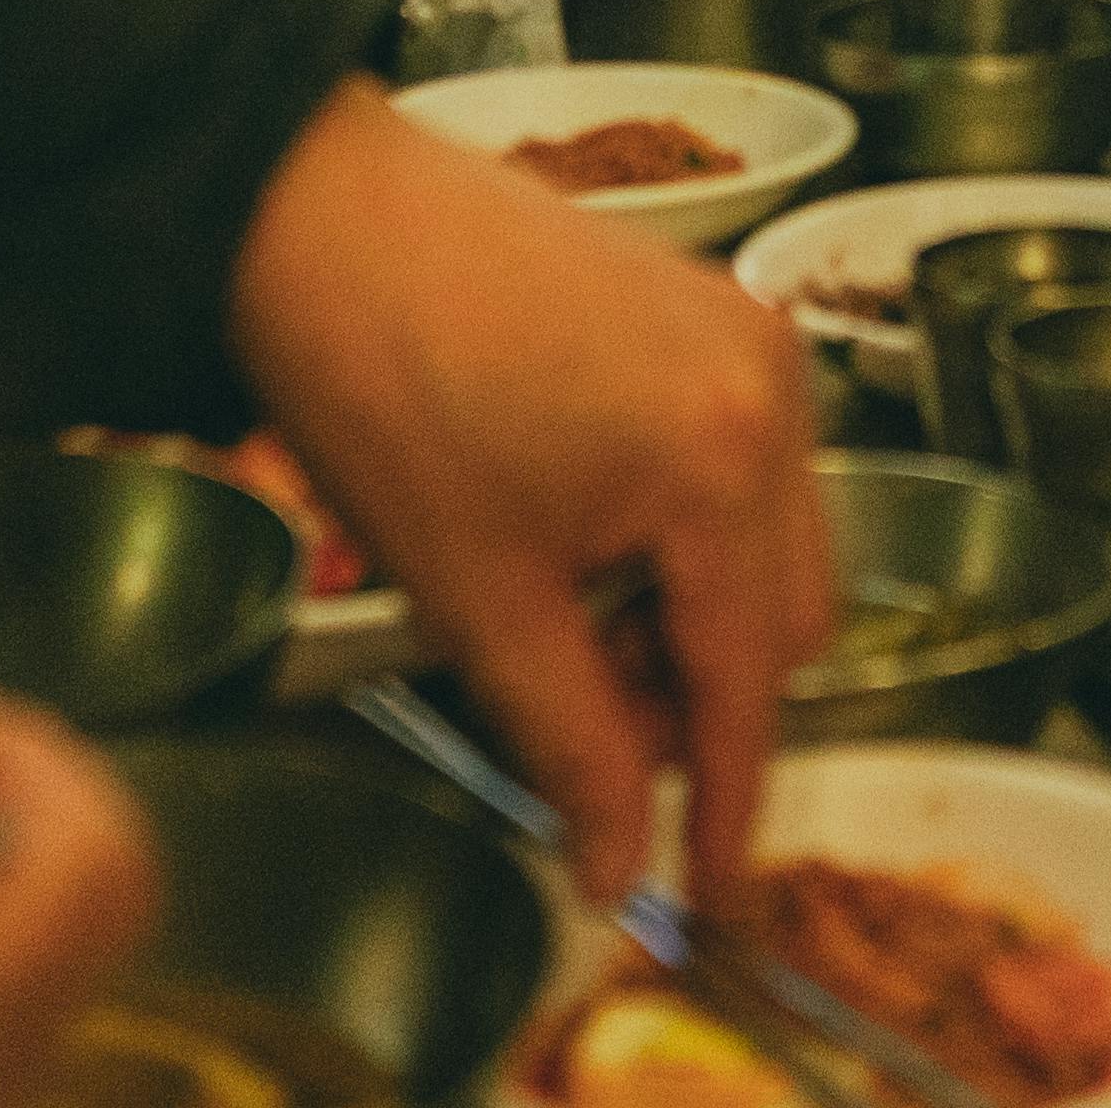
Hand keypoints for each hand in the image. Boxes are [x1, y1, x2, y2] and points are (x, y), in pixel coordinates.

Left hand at [228, 81, 832, 907]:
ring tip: (568, 619)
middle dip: (703, 700)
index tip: (706, 893)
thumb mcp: (478, 603)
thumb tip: (618, 864)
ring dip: (696, 616)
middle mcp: (772, 391)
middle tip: (590, 734)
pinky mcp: (715, 309)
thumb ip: (571, 748)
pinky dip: (687, 531)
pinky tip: (582, 538)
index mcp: (722, 464)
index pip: (752, 684)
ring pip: (774, 543)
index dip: (724, 804)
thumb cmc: (384, 387)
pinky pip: (747, 463)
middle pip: (792, 617)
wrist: (318, 218)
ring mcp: (751, 337)